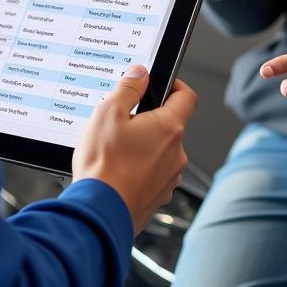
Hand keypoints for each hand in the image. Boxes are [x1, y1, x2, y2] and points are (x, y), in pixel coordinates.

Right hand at [73, 66, 196, 234]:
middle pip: (169, 125)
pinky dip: (139, 169)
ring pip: (160, 151)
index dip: (174, 85)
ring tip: (115, 150)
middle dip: (149, 120)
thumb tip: (140, 74)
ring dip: (144, 146)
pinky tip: (117, 170)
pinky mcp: (158, 195)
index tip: (161, 84)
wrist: (99, 212)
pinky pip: (153, 173)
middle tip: (122, 122)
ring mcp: (169, 177)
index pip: (186, 96)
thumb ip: (128, 88)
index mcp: (168, 128)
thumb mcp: (108, 113)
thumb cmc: (104, 166)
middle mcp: (176, 153)